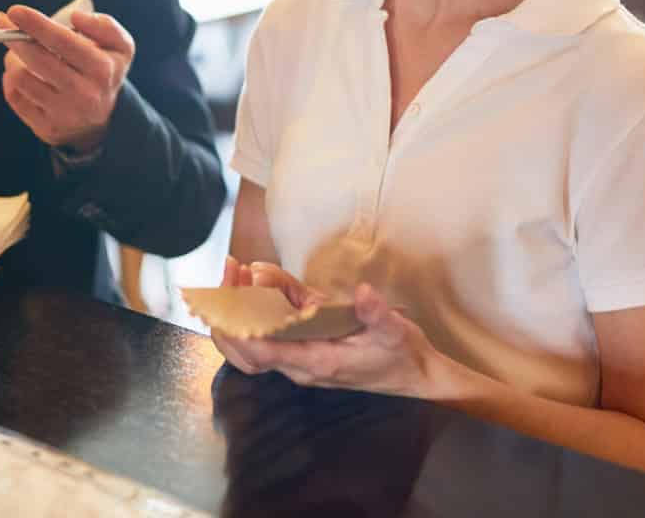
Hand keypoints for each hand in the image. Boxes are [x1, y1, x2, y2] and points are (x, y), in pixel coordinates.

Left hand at [0, 4, 133, 151]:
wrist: (104, 119)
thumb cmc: (104, 71)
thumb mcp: (119, 47)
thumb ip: (104, 25)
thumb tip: (76, 18)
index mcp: (103, 70)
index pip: (63, 42)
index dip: (36, 24)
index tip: (15, 10)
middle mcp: (85, 95)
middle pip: (38, 60)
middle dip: (13, 37)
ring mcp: (64, 114)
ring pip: (21, 79)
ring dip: (13, 59)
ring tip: (19, 53)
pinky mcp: (46, 128)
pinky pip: (15, 97)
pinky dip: (11, 80)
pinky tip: (22, 73)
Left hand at [210, 258, 441, 398]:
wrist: (415, 375)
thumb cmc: (401, 354)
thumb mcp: (394, 331)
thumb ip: (376, 314)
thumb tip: (363, 294)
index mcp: (316, 361)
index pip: (262, 351)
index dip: (238, 325)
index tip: (232, 291)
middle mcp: (300, 365)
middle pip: (247, 349)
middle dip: (229, 313)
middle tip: (231, 272)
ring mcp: (300, 358)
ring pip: (253, 342)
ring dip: (239, 309)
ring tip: (238, 270)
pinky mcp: (303, 349)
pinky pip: (268, 334)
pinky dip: (256, 310)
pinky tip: (259, 281)